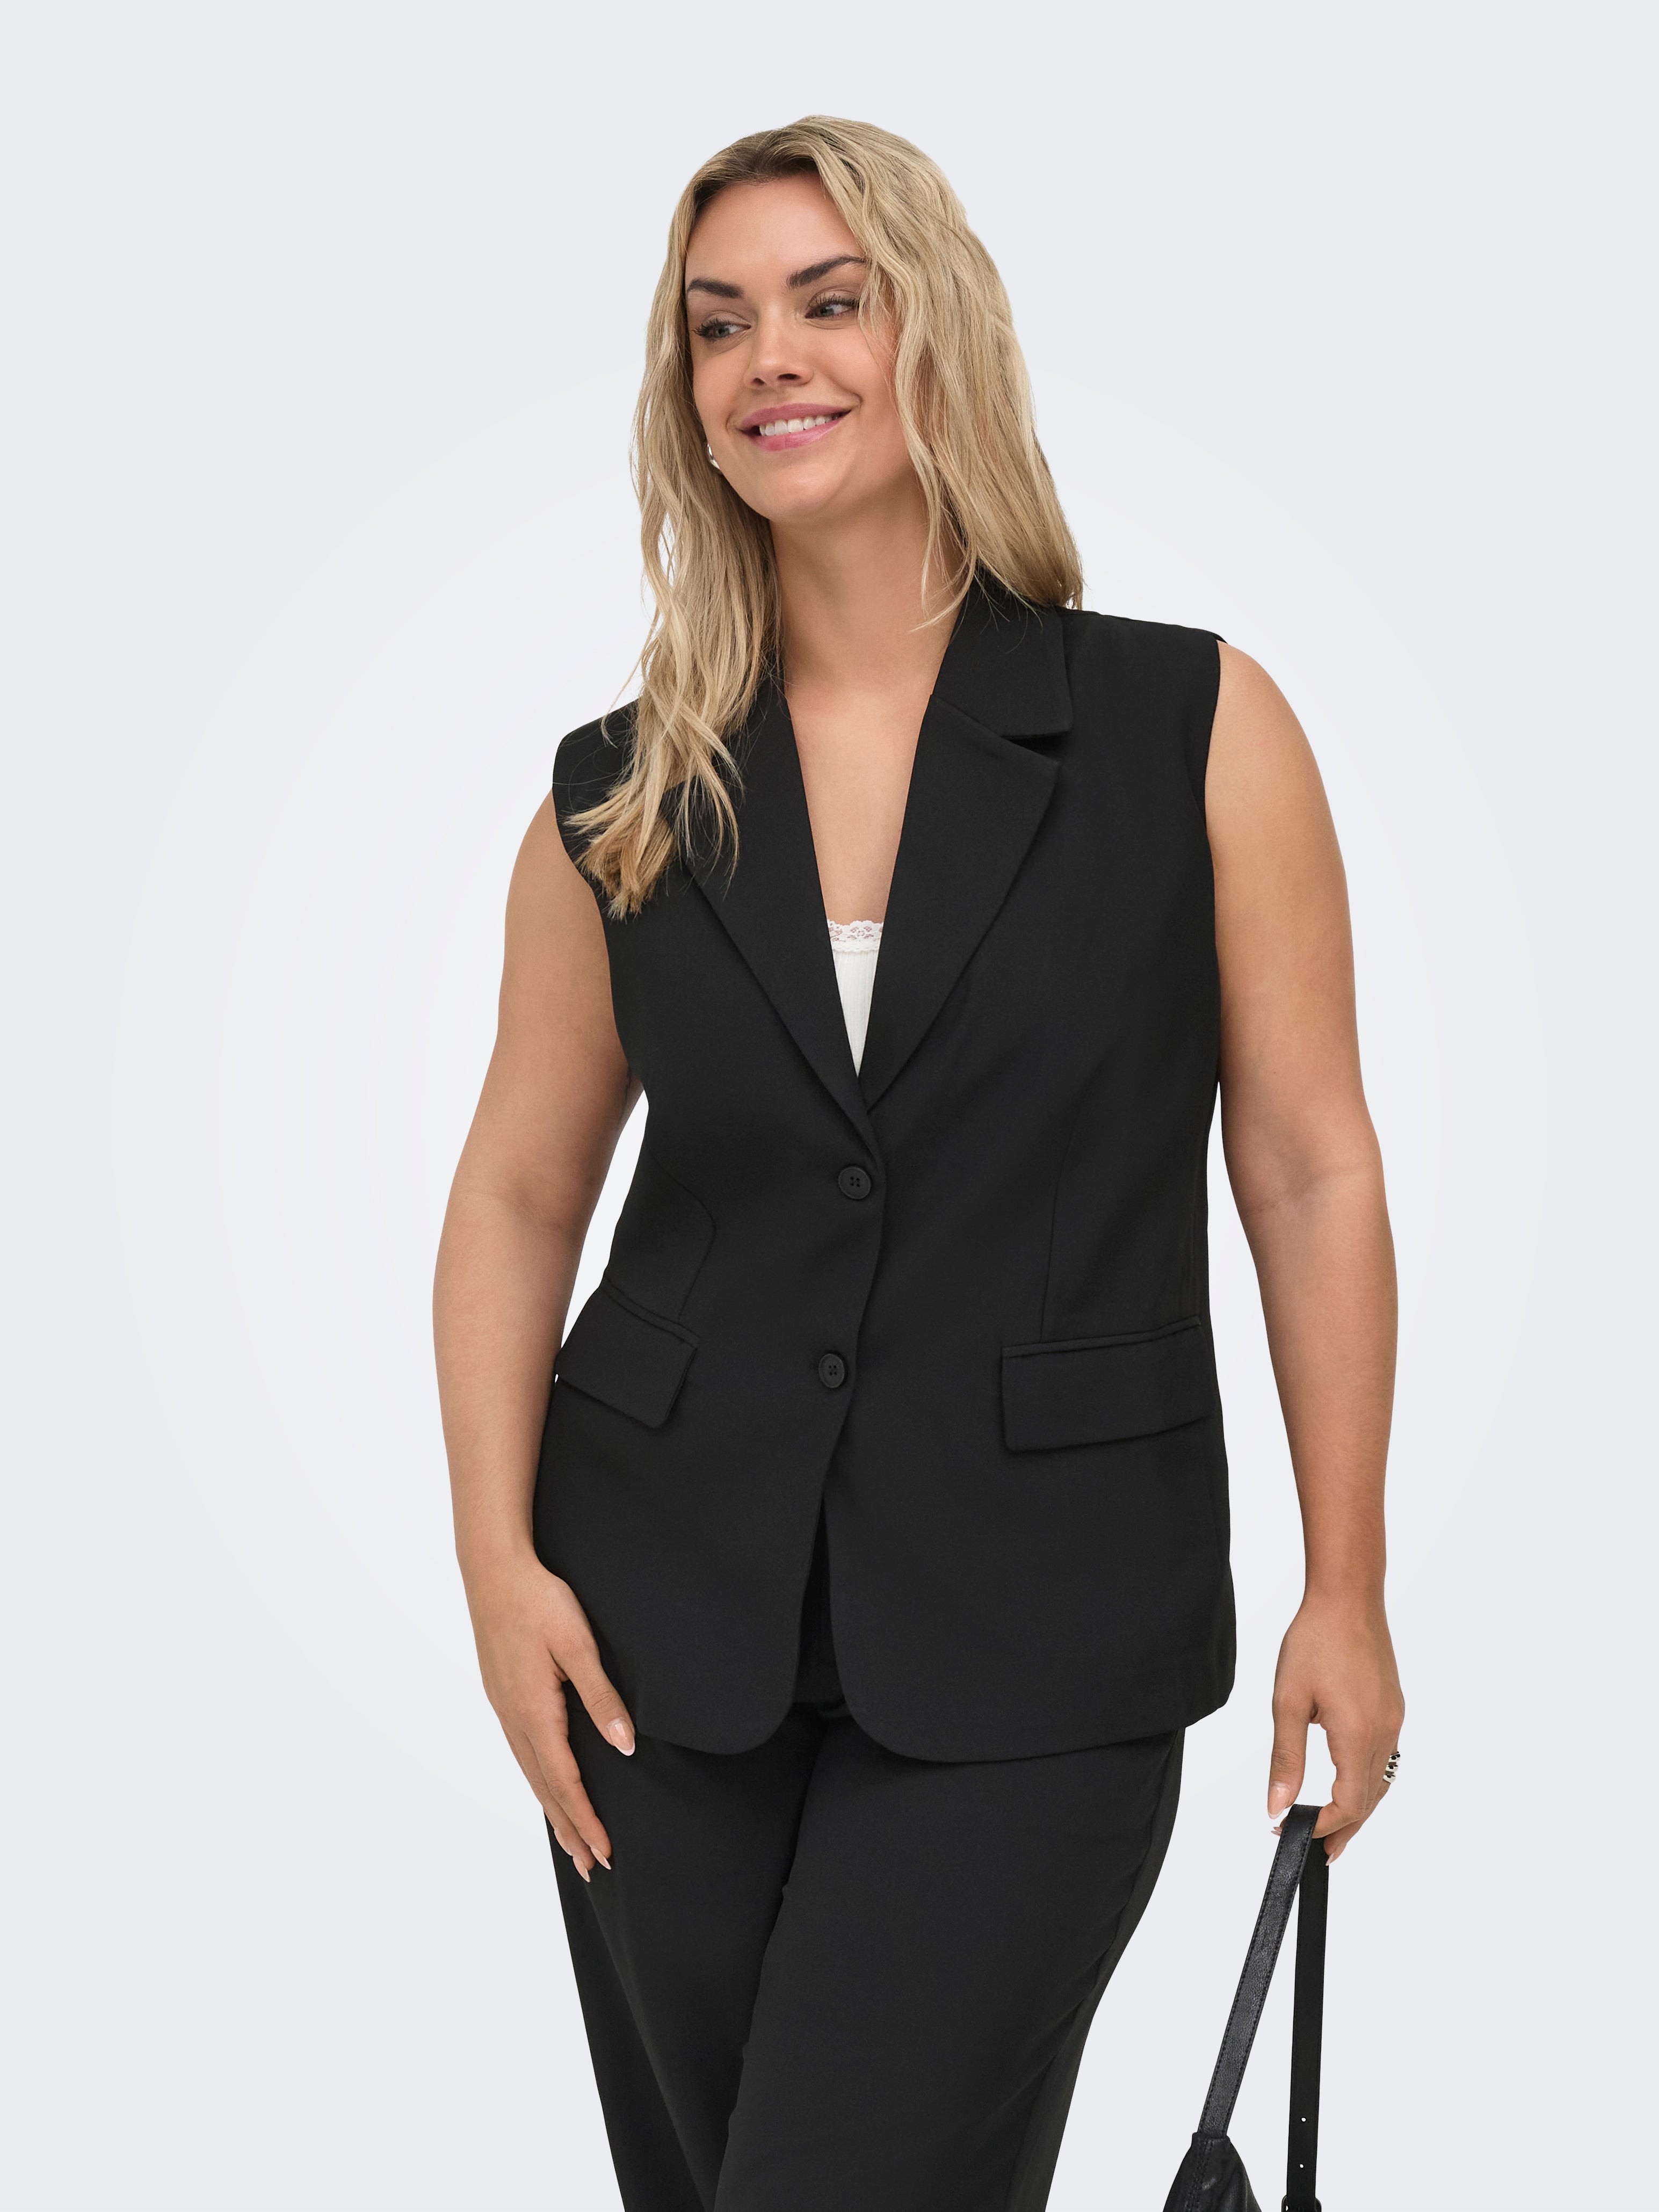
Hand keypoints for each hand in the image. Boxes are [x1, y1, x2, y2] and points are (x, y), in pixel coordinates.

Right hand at [464, 1552, 635, 1879]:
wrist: (494, 1569)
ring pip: (531, 1773)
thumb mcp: (578, 1645)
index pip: (565, 1781)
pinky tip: (547, 1786)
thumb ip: (602, 1697)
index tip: (606, 1852)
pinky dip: (539, 1781)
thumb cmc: (539, 1601)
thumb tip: (623, 1747)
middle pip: (545, 1788)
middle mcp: (514, 1718)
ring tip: (573, 1844)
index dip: (587, 1819)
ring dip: (554, 1810)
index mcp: (534, 1711)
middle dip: (571, 1830)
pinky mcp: (501, 1695)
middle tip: (593, 1867)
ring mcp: (503, 1708)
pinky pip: (522, 1752)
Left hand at [1268, 1594, 1403, 1862]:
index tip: (1291, 1832)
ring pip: (1381, 1781)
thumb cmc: (1315, 1640)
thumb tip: (1276, 1806)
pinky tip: (1352, 1783)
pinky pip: (1386, 1758)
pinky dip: (1369, 1781)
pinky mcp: (1394, 1708)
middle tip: (1323, 1855)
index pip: (1347, 1804)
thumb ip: (1285, 1760)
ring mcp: (1394, 1721)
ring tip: (1337, 1830)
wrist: (1348, 1597)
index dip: (1322, 1826)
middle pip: (1369, 1800)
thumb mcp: (1288, 1702)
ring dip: (1360, 1809)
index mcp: (1358, 1736)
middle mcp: (1385, 1734)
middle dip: (1345, 1829)